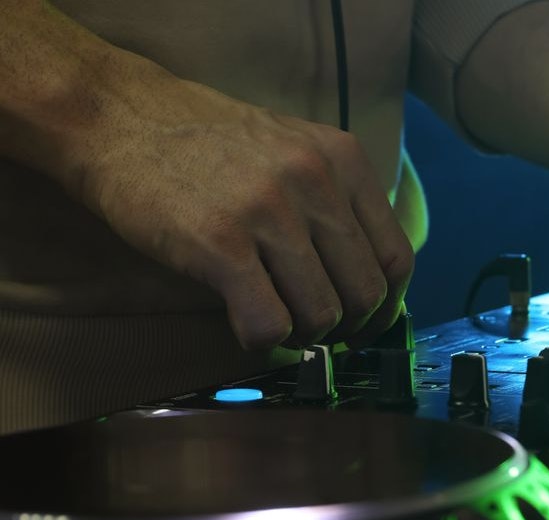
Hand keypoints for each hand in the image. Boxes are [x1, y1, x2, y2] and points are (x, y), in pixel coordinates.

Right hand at [71, 71, 413, 349]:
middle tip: (316, 331)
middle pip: (366, 293)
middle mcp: (317, 182)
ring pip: (323, 314)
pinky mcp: (221, 243)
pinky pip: (269, 323)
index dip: (387, 305)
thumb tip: (368, 279)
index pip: (397, 256)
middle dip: (347, 328)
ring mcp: (270, 212)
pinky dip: (264, 341)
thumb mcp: (293, 148)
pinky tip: (244, 326)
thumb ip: (335, 200)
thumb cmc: (206, 143)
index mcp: (344, 160)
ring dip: (303, 336)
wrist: (119, 117)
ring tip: (275, 322)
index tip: (366, 323)